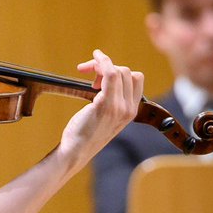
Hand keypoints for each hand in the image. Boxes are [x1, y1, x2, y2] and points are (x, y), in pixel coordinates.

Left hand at [63, 50, 143, 164]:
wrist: (76, 151)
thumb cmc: (85, 134)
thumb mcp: (105, 117)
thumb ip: (111, 101)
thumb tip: (103, 79)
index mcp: (131, 111)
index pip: (136, 79)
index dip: (119, 70)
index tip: (98, 76)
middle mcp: (129, 108)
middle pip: (127, 72)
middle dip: (107, 67)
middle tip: (88, 74)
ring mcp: (119, 107)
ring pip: (118, 71)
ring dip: (100, 65)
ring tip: (86, 75)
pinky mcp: (105, 104)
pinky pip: (109, 74)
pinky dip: (101, 62)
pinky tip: (91, 61)